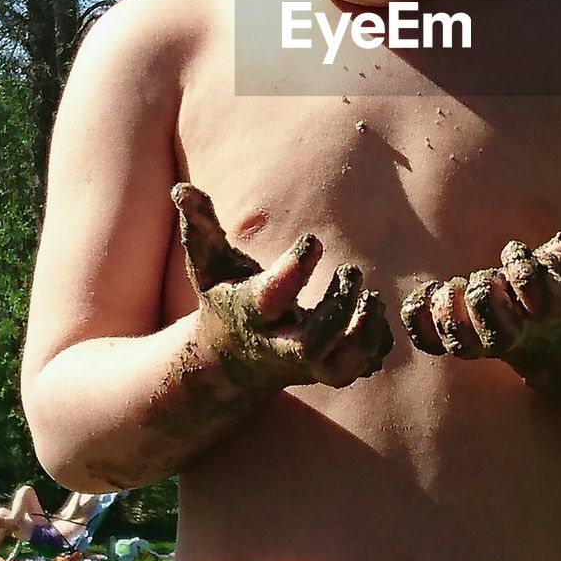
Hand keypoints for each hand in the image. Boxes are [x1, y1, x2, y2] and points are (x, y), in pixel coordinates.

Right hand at [173, 183, 393, 391]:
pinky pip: (361, 366)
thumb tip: (183, 189)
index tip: (314, 240)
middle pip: (311, 344)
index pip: (271, 296)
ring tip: (374, 298)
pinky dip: (377, 343)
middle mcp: (279, 345)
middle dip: (337, 310)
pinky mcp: (328, 371)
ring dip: (364, 333)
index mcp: (251, 313)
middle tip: (351, 271)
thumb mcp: (207, 263)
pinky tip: (378, 313)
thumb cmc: (223, 298)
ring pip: (341, 366)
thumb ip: (198, 225)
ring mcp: (305, 365)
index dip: (295, 268)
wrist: (230, 363)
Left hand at [399, 174, 560, 364]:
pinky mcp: (460, 341)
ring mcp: (486, 339)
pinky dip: (420, 321)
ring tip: (447, 290)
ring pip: (460, 340)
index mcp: (549, 302)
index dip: (524, 272)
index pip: (534, 289)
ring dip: (449, 315)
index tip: (515, 249)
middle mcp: (517, 326)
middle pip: (493, 321)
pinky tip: (421, 294)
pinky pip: (430, 340)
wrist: (558, 336)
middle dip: (484, 297)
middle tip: (482, 279)